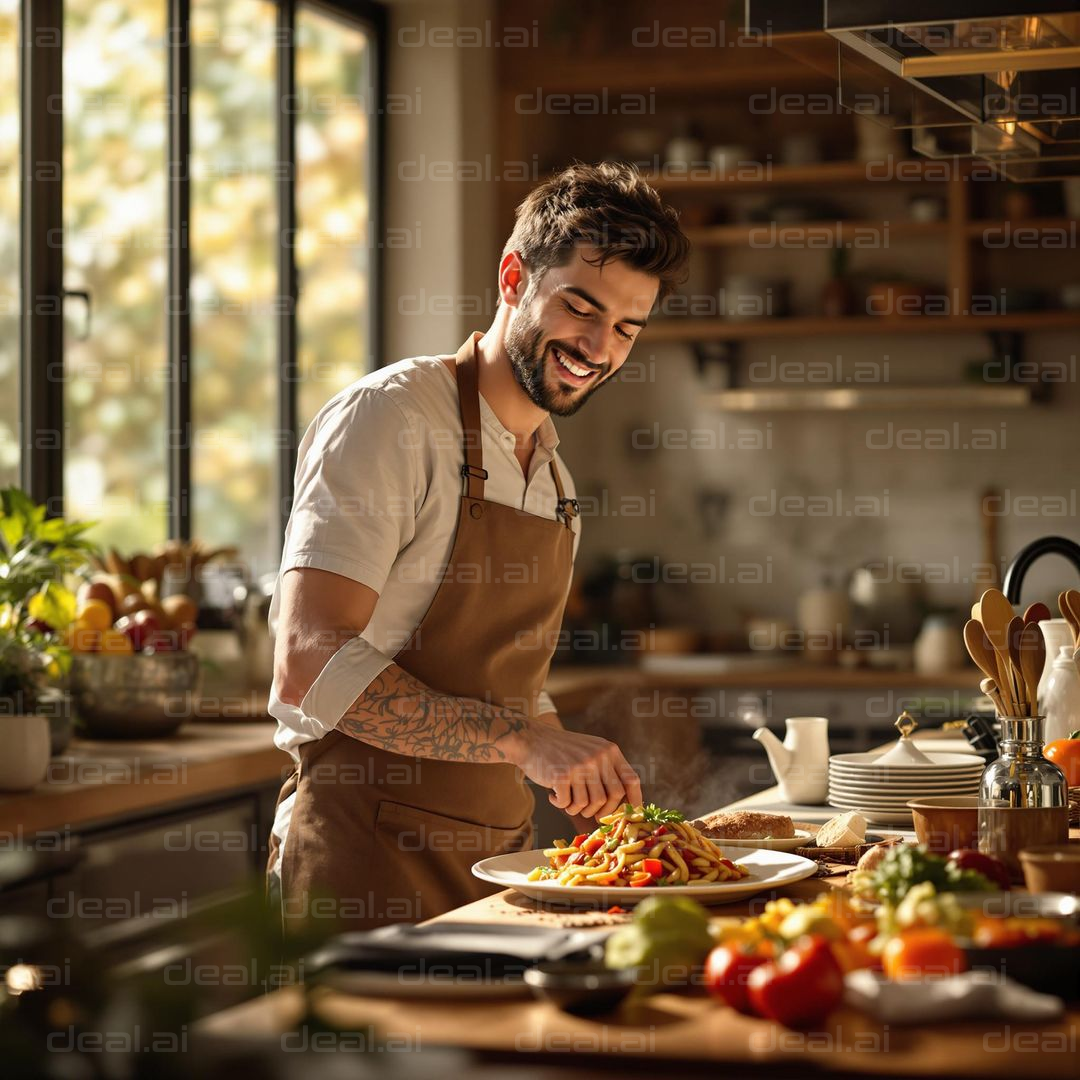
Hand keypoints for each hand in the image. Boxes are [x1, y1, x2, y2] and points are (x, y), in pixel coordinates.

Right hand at [506, 721, 642, 818]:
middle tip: (591, 814)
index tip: (629, 815)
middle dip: (603, 812)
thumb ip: (608, 771)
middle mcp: (598, 756)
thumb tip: (625, 806)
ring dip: (578, 809)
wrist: (531, 739)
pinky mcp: (562, 775)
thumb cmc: (562, 752)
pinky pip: (569, 804)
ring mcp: (580, 765)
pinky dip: (560, 804)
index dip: (634, 801)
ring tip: (567, 800)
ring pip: (590, 804)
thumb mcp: (591, 751)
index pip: (631, 780)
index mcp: (609, 750)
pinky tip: (553, 795)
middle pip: (613, 797)